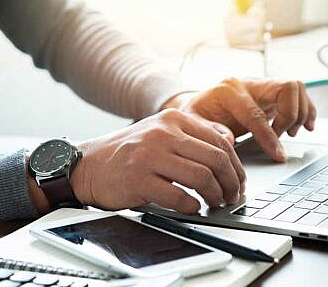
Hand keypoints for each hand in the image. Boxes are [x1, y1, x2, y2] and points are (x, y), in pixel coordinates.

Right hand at [70, 109, 245, 213]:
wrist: (89, 164)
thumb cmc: (129, 153)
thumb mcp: (161, 134)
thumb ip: (193, 138)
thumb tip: (229, 149)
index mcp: (173, 120)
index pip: (219, 141)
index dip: (235, 165)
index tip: (238, 181)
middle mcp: (163, 133)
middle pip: (215, 159)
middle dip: (231, 182)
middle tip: (232, 196)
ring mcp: (150, 155)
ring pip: (201, 177)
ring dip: (215, 196)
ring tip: (216, 204)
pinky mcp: (138, 179)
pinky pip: (178, 196)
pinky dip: (192, 206)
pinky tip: (192, 208)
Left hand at [164, 78, 315, 161]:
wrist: (200, 104)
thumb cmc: (196, 114)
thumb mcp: (192, 123)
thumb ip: (208, 130)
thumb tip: (229, 140)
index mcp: (228, 90)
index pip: (255, 113)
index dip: (268, 136)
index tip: (278, 155)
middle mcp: (248, 83)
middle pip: (285, 88)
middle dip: (289, 117)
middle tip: (282, 138)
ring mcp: (262, 85)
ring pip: (295, 88)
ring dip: (300, 113)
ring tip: (290, 134)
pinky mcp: (271, 93)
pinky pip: (298, 94)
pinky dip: (307, 110)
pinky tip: (306, 126)